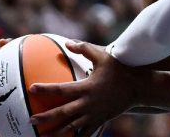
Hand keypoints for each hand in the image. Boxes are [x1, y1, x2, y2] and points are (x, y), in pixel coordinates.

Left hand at [29, 41, 143, 136]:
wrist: (138, 87)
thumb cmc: (120, 69)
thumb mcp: (103, 56)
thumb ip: (85, 49)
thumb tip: (68, 42)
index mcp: (86, 88)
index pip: (61, 89)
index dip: (46, 89)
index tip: (32, 88)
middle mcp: (88, 103)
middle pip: (63, 113)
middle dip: (46, 118)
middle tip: (31, 120)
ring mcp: (94, 114)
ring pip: (72, 126)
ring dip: (57, 132)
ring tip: (44, 136)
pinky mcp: (101, 120)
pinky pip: (87, 132)